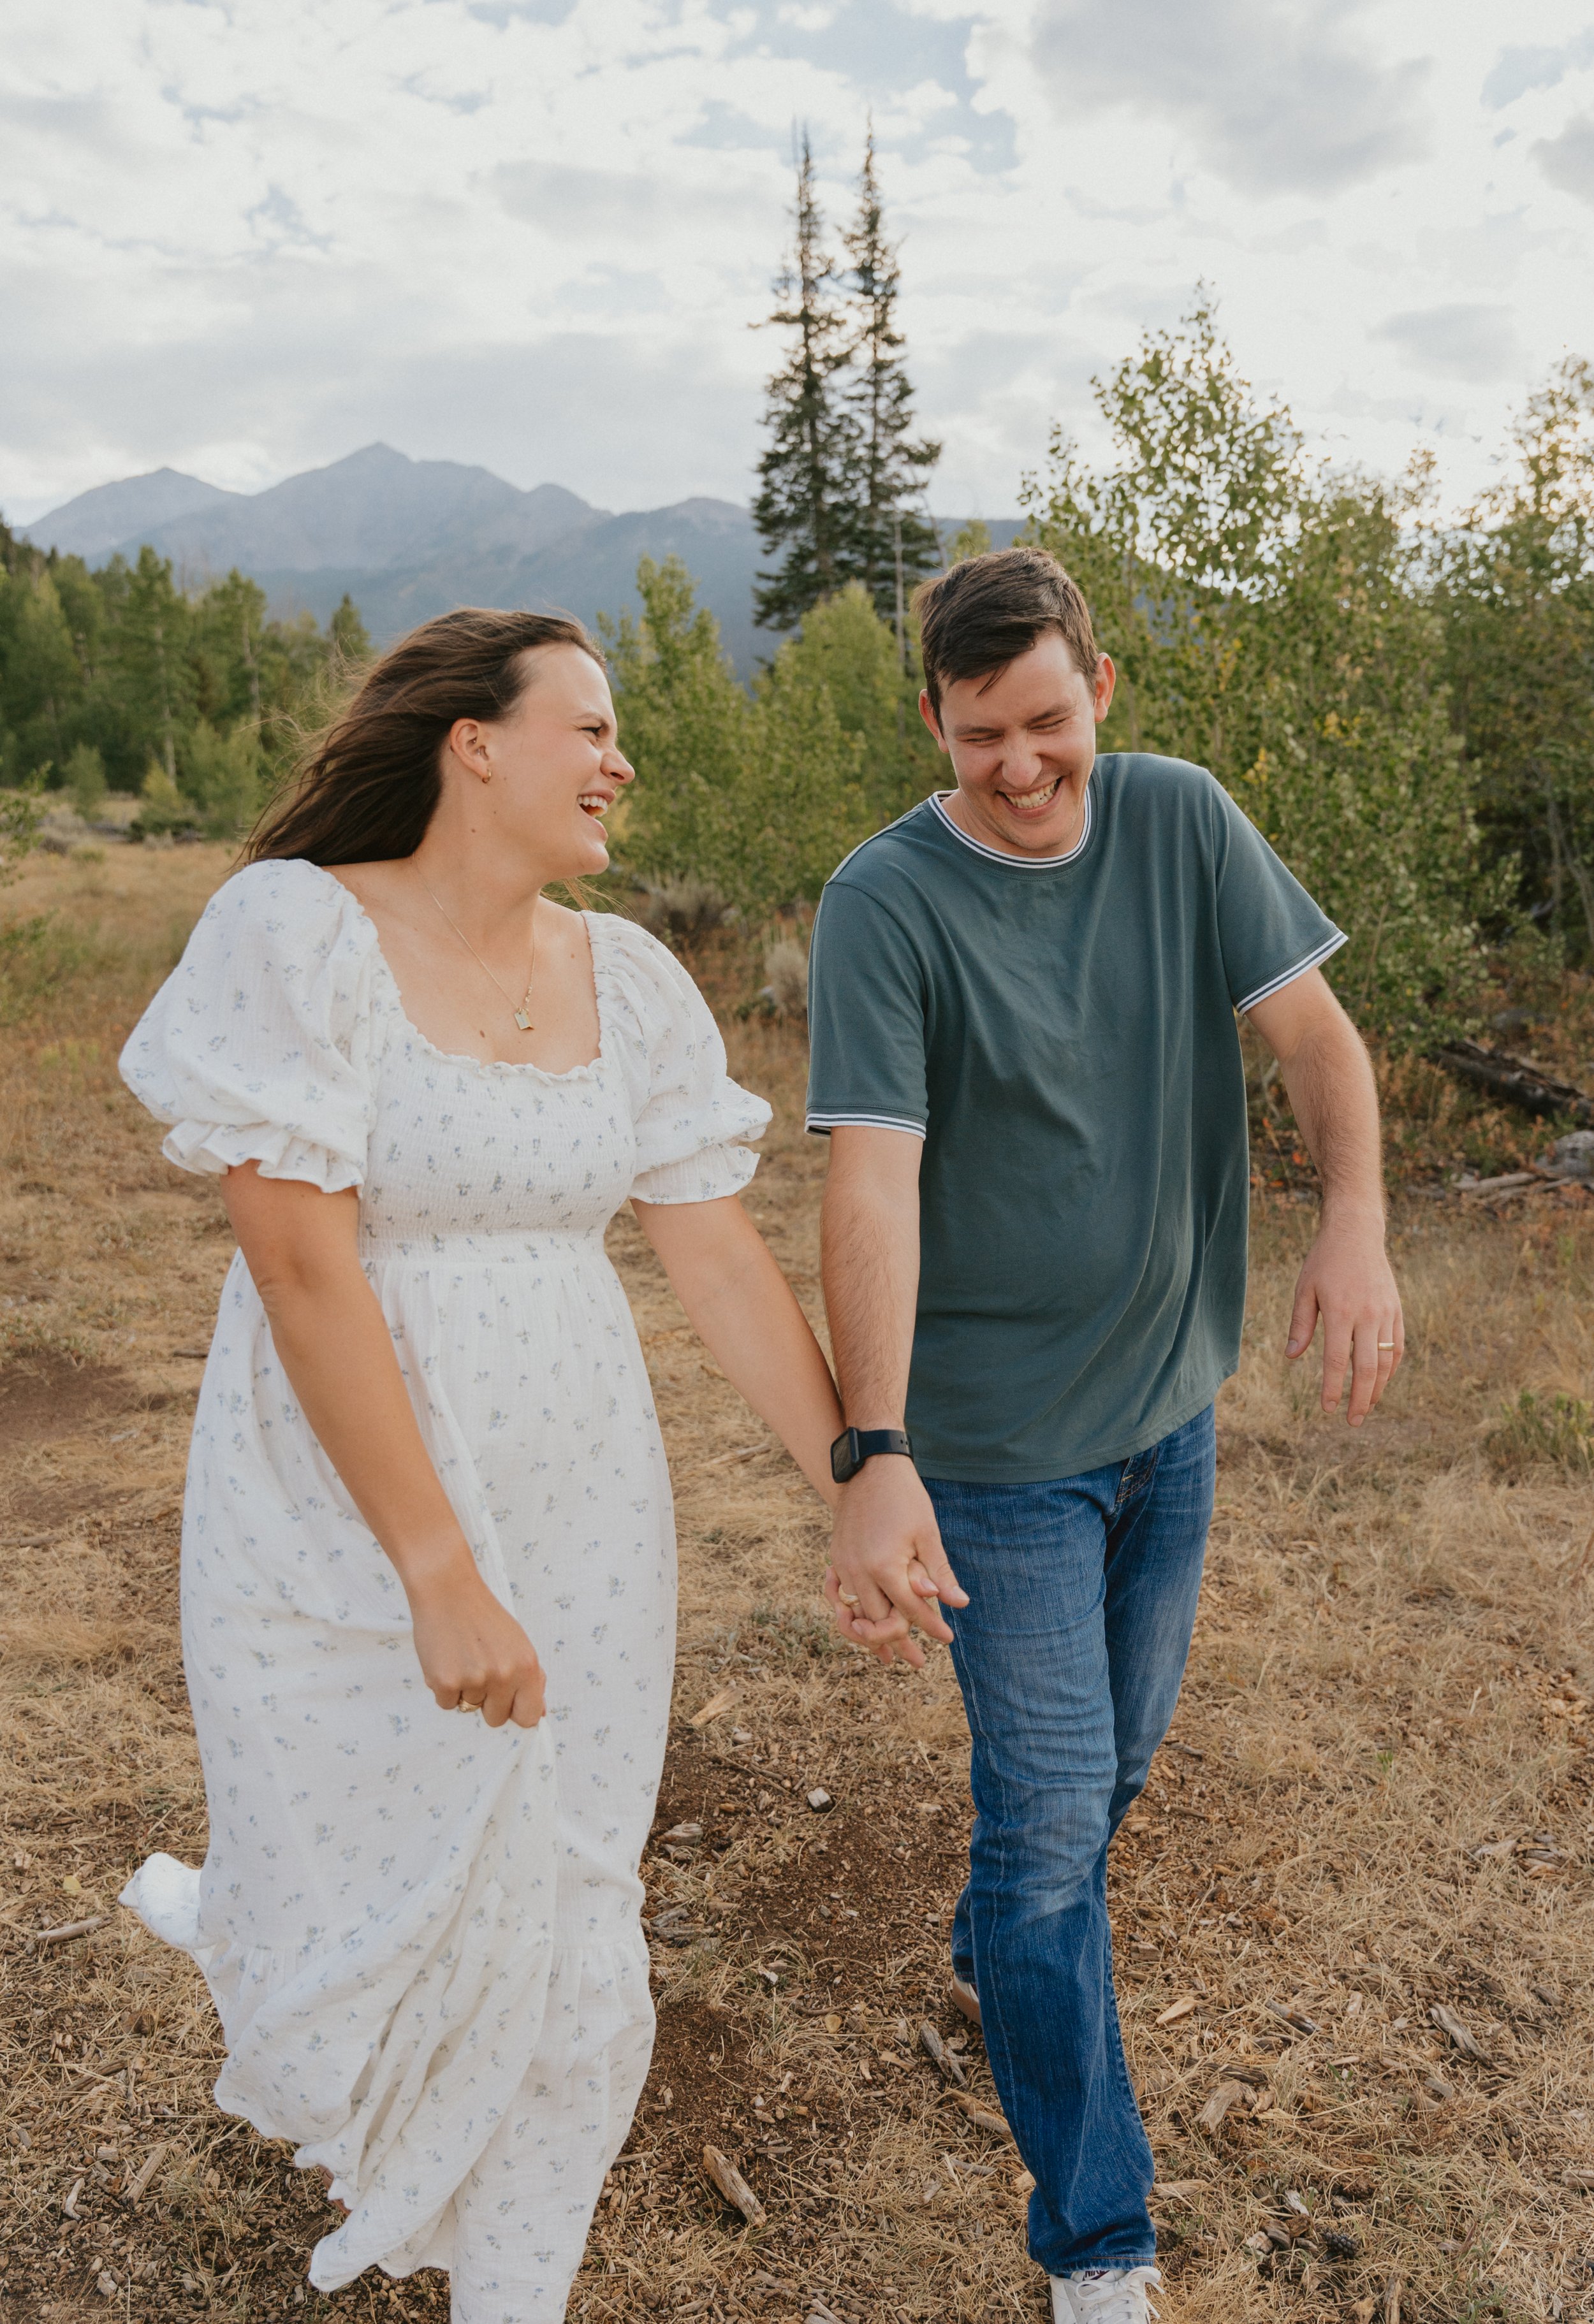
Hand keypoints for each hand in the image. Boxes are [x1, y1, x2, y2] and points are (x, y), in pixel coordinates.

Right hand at [405, 1554, 545, 1727]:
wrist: (448, 1590)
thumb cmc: (483, 1616)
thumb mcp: (518, 1643)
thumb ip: (531, 1679)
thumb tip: (539, 1713)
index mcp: (527, 1666)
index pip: (528, 1717)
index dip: (516, 1712)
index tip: (507, 1704)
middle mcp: (504, 1675)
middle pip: (496, 1719)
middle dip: (487, 1702)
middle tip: (478, 1669)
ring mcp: (475, 1680)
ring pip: (468, 1708)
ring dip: (463, 1690)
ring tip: (461, 1656)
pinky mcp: (446, 1682)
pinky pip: (446, 1703)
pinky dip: (443, 1687)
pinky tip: (446, 1659)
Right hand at [823, 1456, 967, 1668]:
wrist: (870, 1468)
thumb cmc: (905, 1499)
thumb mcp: (928, 1535)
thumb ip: (939, 1574)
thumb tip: (959, 1604)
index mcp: (885, 1567)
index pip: (911, 1610)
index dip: (931, 1627)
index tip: (947, 1640)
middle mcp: (860, 1571)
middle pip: (879, 1621)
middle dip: (899, 1642)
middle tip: (917, 1662)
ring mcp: (844, 1565)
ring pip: (857, 1613)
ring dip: (872, 1634)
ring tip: (886, 1656)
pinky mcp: (836, 1558)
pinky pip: (842, 1596)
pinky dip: (852, 1613)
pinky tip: (861, 1624)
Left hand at [1285, 1209, 1403, 1424]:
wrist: (1357, 1233)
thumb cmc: (1324, 1261)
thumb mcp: (1305, 1289)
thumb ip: (1300, 1324)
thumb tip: (1292, 1356)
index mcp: (1340, 1311)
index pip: (1338, 1361)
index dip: (1334, 1388)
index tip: (1329, 1409)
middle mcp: (1367, 1314)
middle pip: (1367, 1368)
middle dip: (1360, 1399)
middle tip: (1352, 1420)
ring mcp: (1386, 1313)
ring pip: (1387, 1361)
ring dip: (1378, 1388)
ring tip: (1366, 1406)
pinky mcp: (1397, 1310)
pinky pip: (1398, 1346)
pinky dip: (1391, 1367)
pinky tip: (1381, 1381)